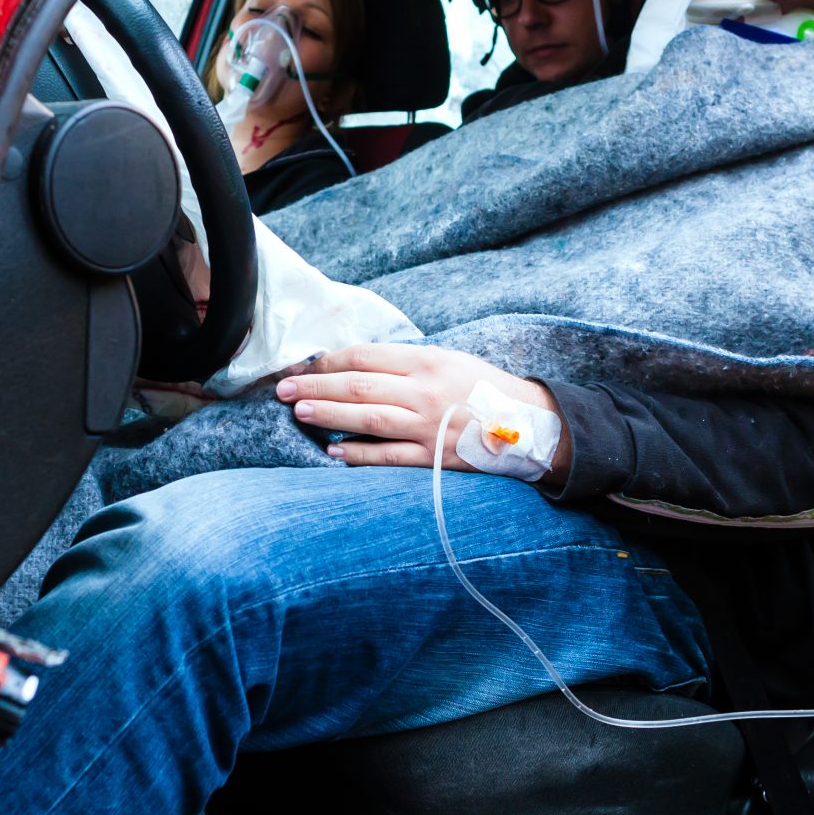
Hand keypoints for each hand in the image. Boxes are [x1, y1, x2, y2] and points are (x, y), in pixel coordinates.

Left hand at [275, 343, 567, 476]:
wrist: (529, 424)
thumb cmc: (484, 389)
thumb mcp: (448, 361)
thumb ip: (406, 362)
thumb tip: (355, 366)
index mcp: (428, 361)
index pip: (366, 357)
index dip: (330, 362)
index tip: (305, 366)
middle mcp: (425, 391)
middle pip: (359, 386)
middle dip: (316, 387)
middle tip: (284, 389)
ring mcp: (429, 426)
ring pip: (368, 419)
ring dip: (328, 415)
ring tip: (298, 412)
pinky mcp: (434, 457)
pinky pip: (388, 457)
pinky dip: (358, 454)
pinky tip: (333, 451)